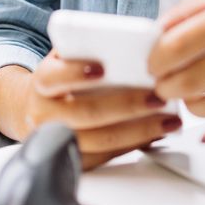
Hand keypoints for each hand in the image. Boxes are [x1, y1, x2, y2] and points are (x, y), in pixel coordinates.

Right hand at [0, 53, 180, 169]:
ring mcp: (57, 140)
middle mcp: (44, 114)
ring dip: (137, 131)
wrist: (37, 107)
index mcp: (42, 81)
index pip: (53, 77)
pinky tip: (154, 134)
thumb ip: (89, 47)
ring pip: (99, 140)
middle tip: (157, 97)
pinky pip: (105, 157)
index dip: (76, 73)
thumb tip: (130, 45)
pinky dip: (133, 146)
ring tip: (166, 120)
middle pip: (85, 113)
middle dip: (126, 106)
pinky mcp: (72, 160)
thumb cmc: (62, 76)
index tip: (103, 68)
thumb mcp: (68, 55)